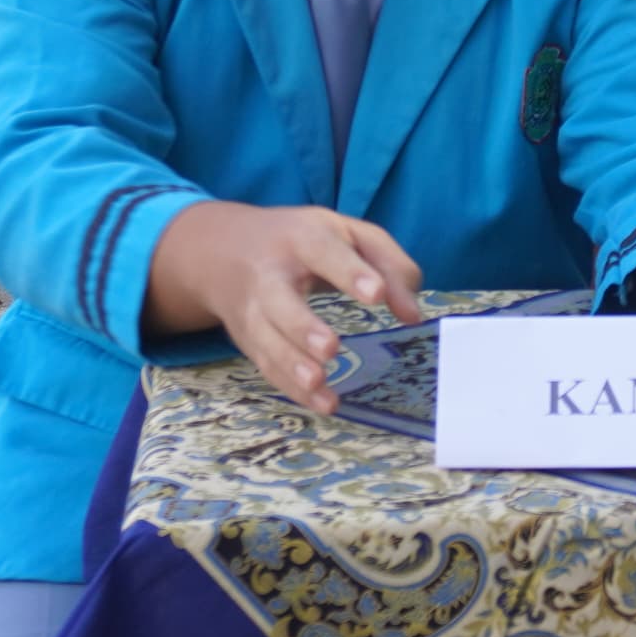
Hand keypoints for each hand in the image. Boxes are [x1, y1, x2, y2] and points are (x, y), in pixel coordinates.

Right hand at [144, 199, 426, 412]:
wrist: (222, 249)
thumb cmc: (301, 240)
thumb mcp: (348, 234)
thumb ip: (389, 265)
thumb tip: (413, 314)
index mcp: (302, 238)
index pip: (325, 252)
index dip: (350, 273)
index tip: (376, 295)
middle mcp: (270, 274)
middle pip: (280, 301)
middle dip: (303, 326)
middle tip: (331, 348)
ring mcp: (253, 309)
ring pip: (267, 341)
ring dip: (292, 367)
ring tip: (320, 384)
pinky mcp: (248, 340)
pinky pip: (267, 366)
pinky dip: (291, 387)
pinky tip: (321, 402)